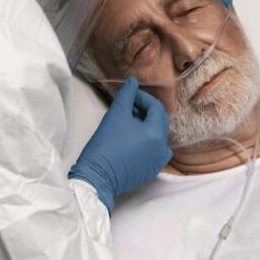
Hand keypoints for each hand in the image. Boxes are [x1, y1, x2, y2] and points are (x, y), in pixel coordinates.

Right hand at [69, 77, 172, 212]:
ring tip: (127, 121)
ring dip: (145, 125)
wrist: (96, 178)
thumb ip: (127, 95)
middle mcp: (163, 148)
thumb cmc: (105, 146)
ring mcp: (159, 161)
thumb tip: (132, 81)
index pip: (156, 107)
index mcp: (156, 134)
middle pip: (159, 121)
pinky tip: (130, 138)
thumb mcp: (115, 116)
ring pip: (157, 135)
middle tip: (128, 106)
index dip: (143, 98)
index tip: (129, 95)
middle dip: (145, 110)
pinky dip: (146, 140)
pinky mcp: (152, 170)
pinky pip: (154, 149)